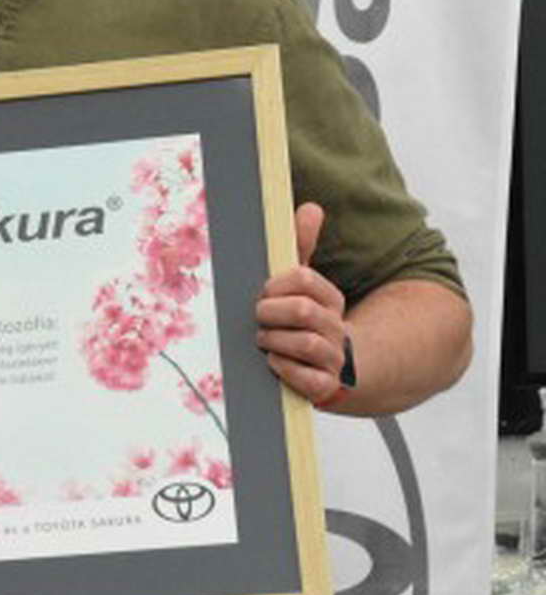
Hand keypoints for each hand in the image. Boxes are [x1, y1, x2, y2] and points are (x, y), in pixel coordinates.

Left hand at [255, 203, 350, 404]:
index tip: (263, 291)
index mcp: (330, 299)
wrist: (329, 368)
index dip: (276, 284)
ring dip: (274, 341)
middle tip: (258, 316)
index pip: (304, 280)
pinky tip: (274, 363)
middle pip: (303, 310)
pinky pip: (309, 379)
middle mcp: (335, 327)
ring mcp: (334, 358)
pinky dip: (286, 370)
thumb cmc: (304, 321)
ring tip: (263, 340)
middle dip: (271, 312)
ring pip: (306, 343)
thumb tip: (311, 208)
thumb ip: (301, 247)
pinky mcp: (327, 386)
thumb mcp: (300, 285)